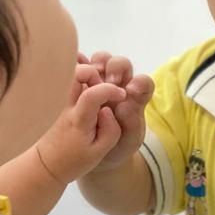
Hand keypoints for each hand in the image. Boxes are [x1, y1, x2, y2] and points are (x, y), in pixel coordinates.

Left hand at [35, 63, 126, 183]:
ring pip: (65, 71)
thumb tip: (108, 109)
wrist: (45, 165)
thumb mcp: (99, 152)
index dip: (110, 89)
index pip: (92, 94)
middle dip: (93, 72)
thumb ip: (111, 130)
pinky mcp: (51, 97)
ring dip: (82, 70)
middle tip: (100, 84)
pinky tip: (80, 80)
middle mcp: (64, 106)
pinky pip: (59, 75)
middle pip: (75, 73)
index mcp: (78, 120)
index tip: (120, 95)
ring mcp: (55, 100)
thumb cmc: (74, 159)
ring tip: (90, 83)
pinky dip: (72, 70)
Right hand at [85, 51, 153, 170]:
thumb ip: (131, 123)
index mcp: (135, 98)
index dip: (139, 83)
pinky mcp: (82, 83)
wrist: (98, 154)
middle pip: (120, 64)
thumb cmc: (118, 146)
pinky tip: (71, 67)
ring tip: (90, 73)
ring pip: (100, 60)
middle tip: (109, 80)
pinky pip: (79, 66)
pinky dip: (76, 62)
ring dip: (96, 62)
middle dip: (115, 67)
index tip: (130, 91)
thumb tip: (123, 106)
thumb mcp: (129, 140)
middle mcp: (119, 85)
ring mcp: (99, 82)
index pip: (143, 82)